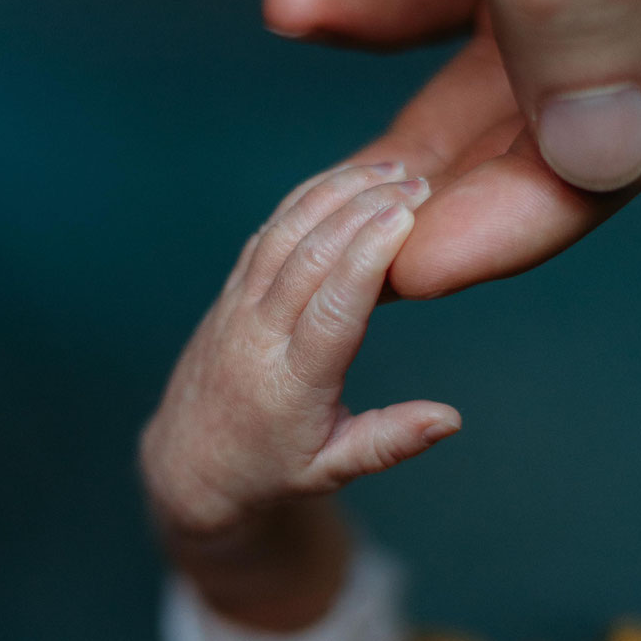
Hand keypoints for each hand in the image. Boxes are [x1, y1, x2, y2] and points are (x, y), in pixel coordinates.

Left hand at [75, 0, 640, 295]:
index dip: (553, 191)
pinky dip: (391, 2)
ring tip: (332, 156)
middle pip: (603, 78)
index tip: (420, 265)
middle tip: (365, 242)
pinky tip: (303, 6)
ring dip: (428, 100)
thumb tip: (611, 158)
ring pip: (534, 41)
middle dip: (484, 166)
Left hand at [141, 161, 459, 540]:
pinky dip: (306, 198)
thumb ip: (390, 441)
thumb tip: (450, 419)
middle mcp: (258, 336)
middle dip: (363, 211)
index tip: (407, 217)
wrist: (190, 460)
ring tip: (392, 170)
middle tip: (420, 183)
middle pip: (309, 258)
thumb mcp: (331, 469)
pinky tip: (346, 178)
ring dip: (337, 194)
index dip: (367, 257)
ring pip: (285, 233)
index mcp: (290, 384)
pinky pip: (268, 232)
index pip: (331, 309)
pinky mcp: (231, 290)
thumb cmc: (270, 469)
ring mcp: (238, 307)